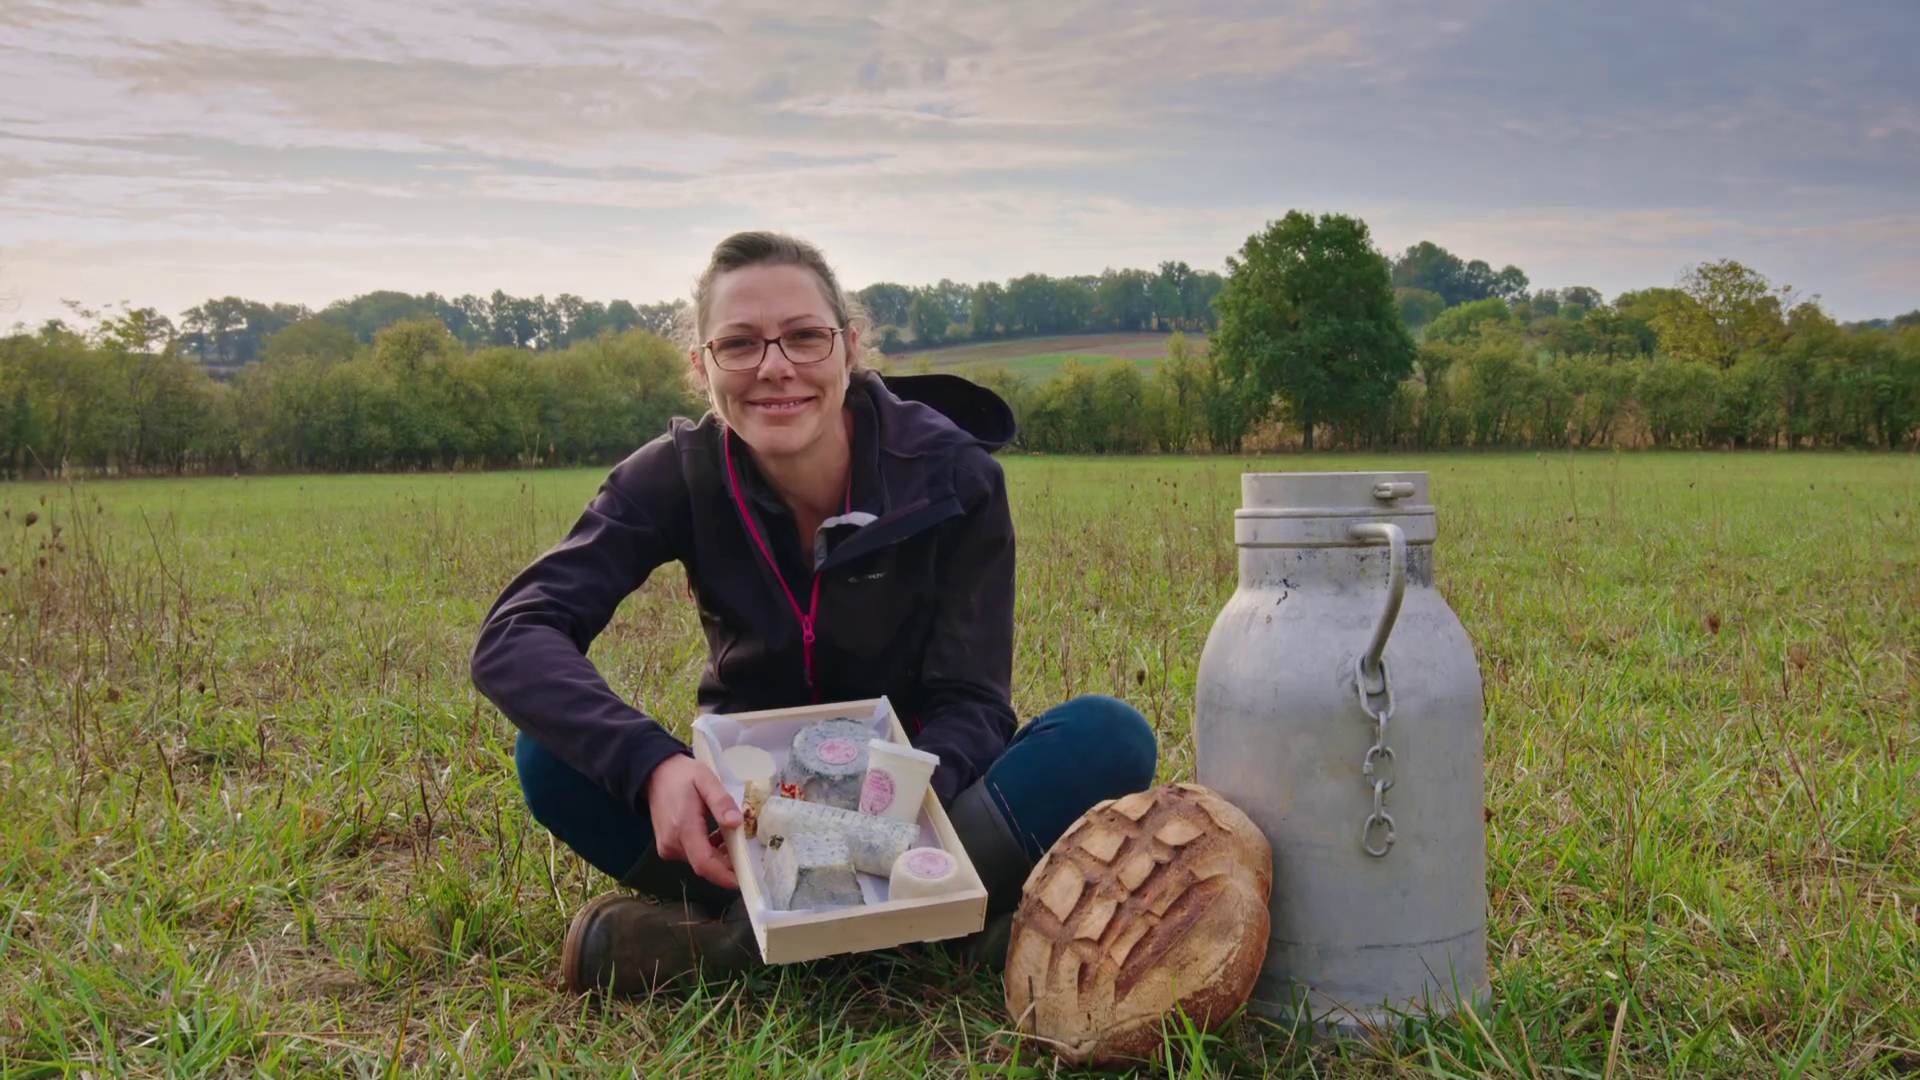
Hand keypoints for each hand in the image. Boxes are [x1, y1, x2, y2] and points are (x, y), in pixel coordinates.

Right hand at [645, 754, 742, 889]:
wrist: (655, 774)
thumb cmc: (682, 775)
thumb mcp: (706, 780)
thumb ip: (721, 802)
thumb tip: (736, 823)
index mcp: (683, 828)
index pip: (704, 863)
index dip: (724, 875)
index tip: (745, 879)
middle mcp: (672, 844)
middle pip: (704, 865)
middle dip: (728, 864)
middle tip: (747, 852)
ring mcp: (667, 848)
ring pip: (699, 862)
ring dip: (719, 856)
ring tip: (734, 839)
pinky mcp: (667, 847)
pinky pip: (692, 856)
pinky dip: (708, 851)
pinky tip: (718, 837)